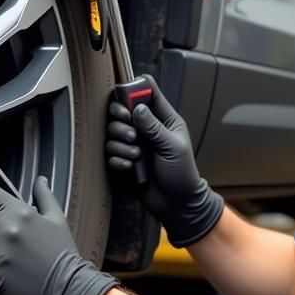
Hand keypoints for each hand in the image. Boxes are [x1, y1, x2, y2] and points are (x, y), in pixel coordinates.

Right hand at [105, 75, 223, 247]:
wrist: (177, 204)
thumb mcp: (173, 148)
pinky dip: (117, 159)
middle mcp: (146, 128)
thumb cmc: (183, 175)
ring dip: (121, 143)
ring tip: (136, 155)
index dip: (136, 91)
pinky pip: (110, 152)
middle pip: (122, 110)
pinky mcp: (124, 160)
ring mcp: (134, 144)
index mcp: (164, 120)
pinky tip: (130, 167)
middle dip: (121, 119)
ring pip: (113, 131)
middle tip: (130, 132)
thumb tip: (138, 109)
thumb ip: (155, 127)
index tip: (130, 102)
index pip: (148, 93)